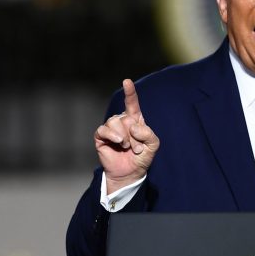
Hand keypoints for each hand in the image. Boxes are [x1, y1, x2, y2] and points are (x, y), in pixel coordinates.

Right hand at [95, 79, 159, 193]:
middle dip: (134, 135)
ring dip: (124, 137)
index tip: (127, 81)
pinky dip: (113, 135)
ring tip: (127, 147)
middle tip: (137, 148)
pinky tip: (119, 142)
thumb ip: (148, 133)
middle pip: (126, 117)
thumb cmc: (142, 157)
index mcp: (135, 120)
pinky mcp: (101, 137)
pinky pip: (104, 129)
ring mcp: (111, 128)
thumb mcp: (153, 145)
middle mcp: (122, 121)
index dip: (129, 92)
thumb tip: (133, 126)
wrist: (130, 173)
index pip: (131, 103)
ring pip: (115, 122)